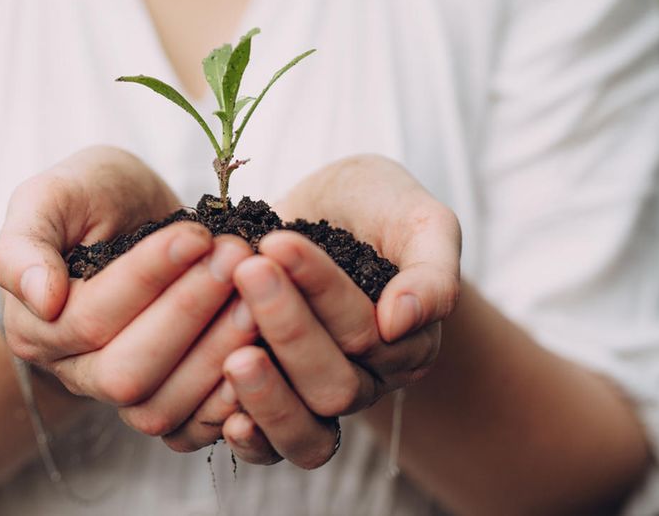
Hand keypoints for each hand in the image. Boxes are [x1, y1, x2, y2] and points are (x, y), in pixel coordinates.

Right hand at [0, 147, 256, 434]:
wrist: (129, 219)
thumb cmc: (90, 200)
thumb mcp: (52, 195)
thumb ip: (25, 242)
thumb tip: (40, 299)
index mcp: (36, 324)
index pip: (91, 317)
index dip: (147, 278)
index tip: (196, 234)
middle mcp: (72, 371)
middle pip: (126, 372)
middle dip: (187, 315)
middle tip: (237, 259)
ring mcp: (120, 397)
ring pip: (159, 406)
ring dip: (215, 352)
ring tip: (257, 296)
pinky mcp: (166, 405)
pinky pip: (192, 428)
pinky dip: (229, 399)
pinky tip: (266, 352)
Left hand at [218, 155, 461, 467]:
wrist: (335, 211)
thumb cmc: (380, 207)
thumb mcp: (421, 219)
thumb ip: (432, 269)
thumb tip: (401, 322)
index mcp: (409, 340)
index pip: (367, 330)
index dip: (321, 289)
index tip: (278, 242)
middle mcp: (369, 377)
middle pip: (335, 384)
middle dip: (289, 328)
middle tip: (248, 271)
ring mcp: (321, 397)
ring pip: (306, 428)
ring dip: (268, 395)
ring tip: (233, 355)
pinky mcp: (280, 404)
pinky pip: (272, 450)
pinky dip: (252, 440)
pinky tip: (226, 418)